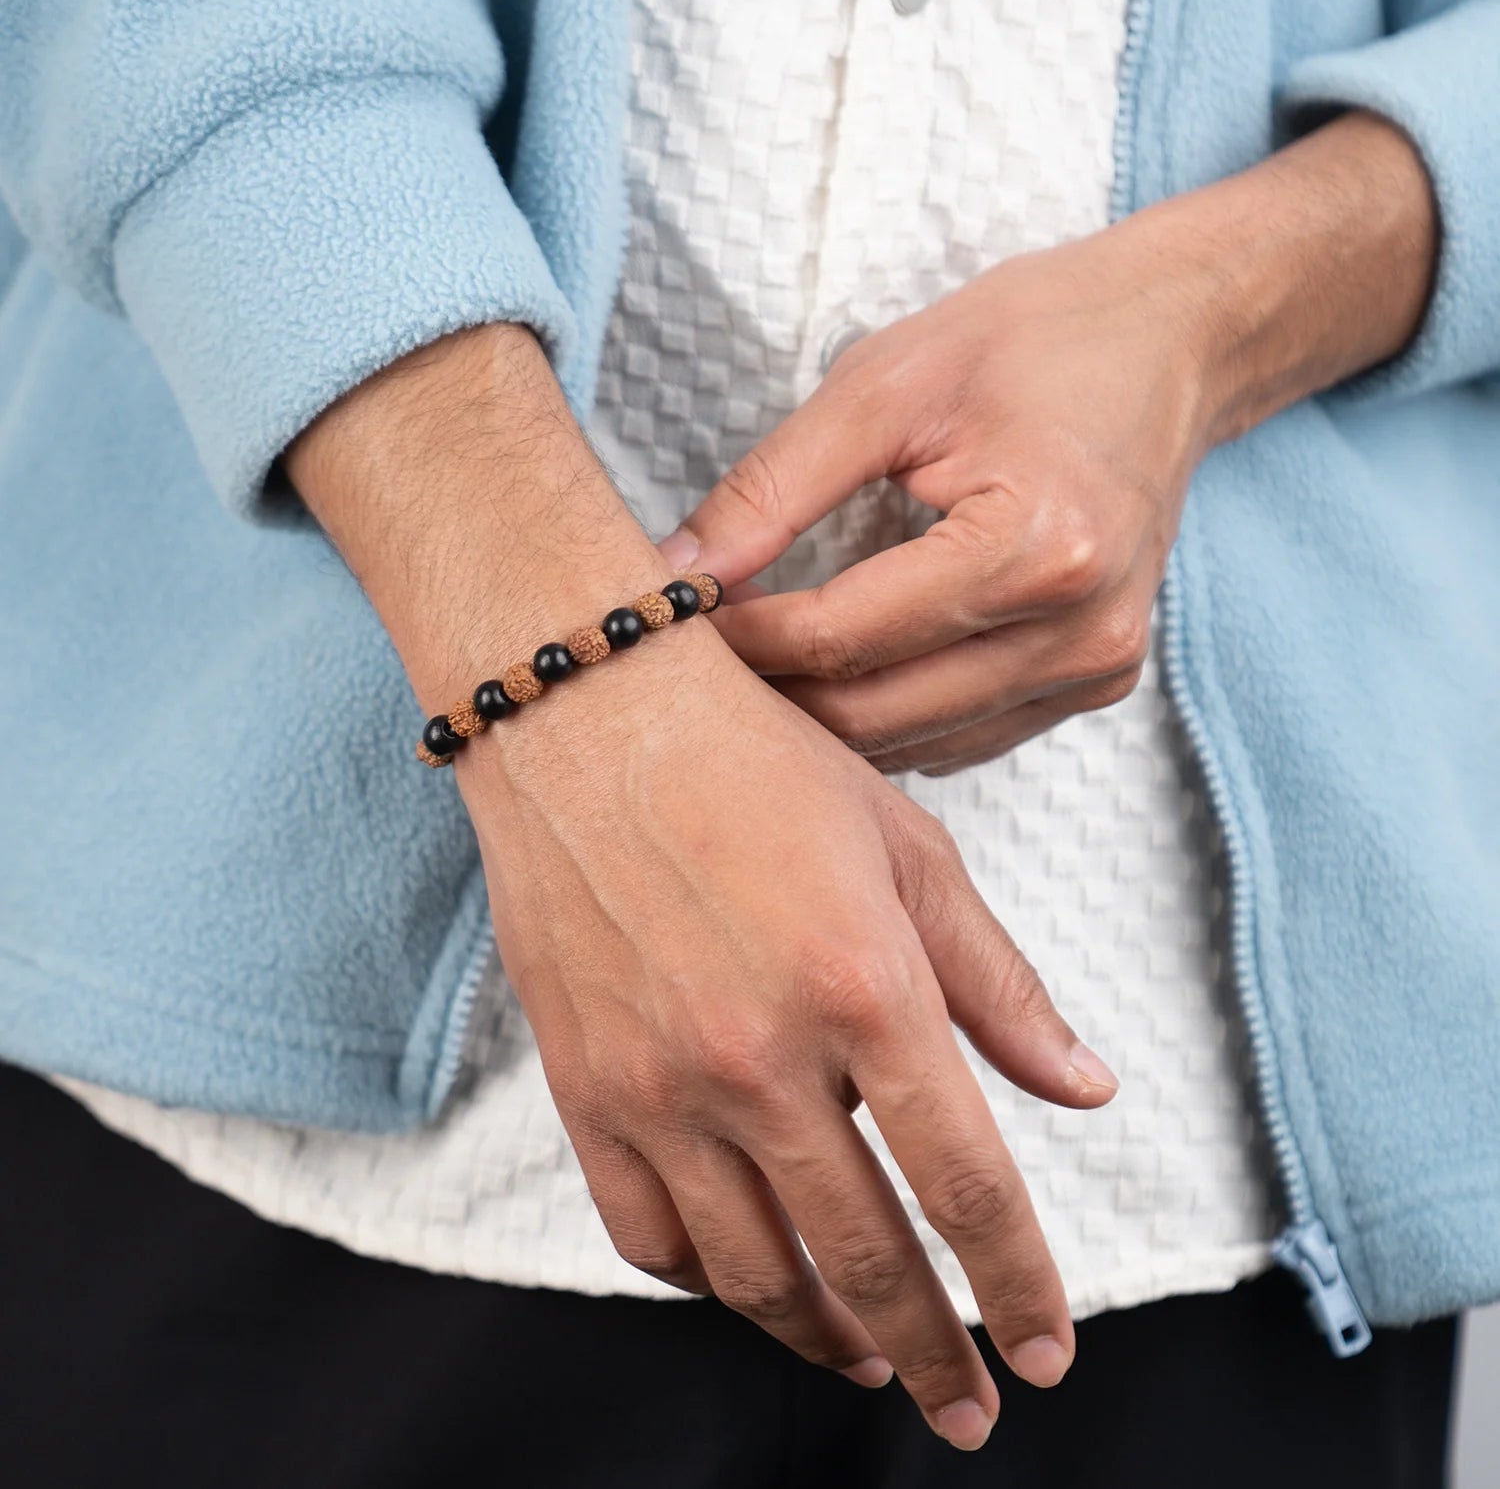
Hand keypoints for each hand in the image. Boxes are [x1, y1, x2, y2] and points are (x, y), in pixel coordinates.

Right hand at [287, 324, 1119, 1450]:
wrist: (588, 717)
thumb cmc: (757, 764)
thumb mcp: (909, 850)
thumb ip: (1001, 985)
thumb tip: (1086, 1090)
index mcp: (865, 989)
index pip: (968, 1187)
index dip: (1021, 1287)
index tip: (1049, 1350)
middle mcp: (760, 1058)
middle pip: (865, 1261)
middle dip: (932, 1354)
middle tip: (967, 1404)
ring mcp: (659, 1084)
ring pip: (754, 1273)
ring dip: (824, 1337)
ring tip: (867, 1360)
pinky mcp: (586, 1089)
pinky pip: (646, 1235)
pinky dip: (707, 1282)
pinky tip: (750, 1280)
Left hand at [662, 111, 1437, 775]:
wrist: (1169, 343)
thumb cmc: (1034, 341)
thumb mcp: (886, 383)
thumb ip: (774, 487)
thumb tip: (679, 571)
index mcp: (1038, 546)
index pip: (845, 637)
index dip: (744, 638)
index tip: (674, 617)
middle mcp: (1081, 632)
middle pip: (874, 714)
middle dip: (771, 693)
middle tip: (696, 655)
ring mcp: (1096, 670)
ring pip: (911, 744)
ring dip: (823, 720)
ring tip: (755, 670)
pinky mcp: (1095, 684)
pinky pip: (959, 739)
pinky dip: (886, 721)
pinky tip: (839, 678)